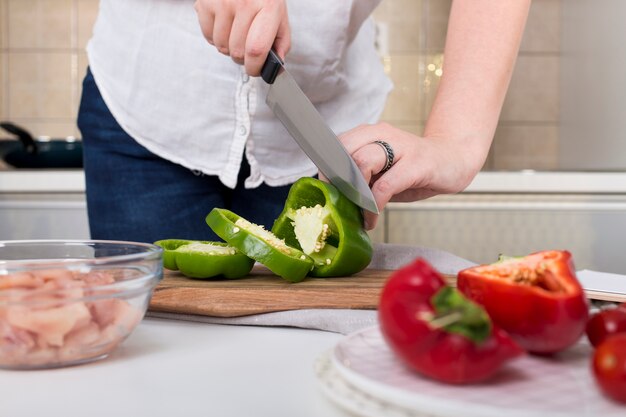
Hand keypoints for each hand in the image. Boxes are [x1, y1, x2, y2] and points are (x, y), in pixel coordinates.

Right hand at [194, 0, 289, 75]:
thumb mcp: (279, 15)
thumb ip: (281, 42)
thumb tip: (275, 68)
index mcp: (268, 7)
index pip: (256, 49)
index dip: (254, 67)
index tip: (255, 70)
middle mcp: (244, 3)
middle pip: (237, 51)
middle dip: (242, 58)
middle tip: (246, 48)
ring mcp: (223, 2)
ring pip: (221, 47)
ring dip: (228, 47)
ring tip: (235, 33)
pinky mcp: (206, 3)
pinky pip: (207, 36)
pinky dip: (215, 37)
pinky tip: (224, 25)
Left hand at [339, 122, 486, 229]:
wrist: (453, 160)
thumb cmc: (413, 169)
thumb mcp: (382, 170)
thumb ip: (360, 176)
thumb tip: (333, 195)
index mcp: (370, 132)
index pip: (337, 143)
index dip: (327, 168)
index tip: (327, 190)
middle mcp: (383, 133)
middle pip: (345, 150)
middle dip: (337, 180)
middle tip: (339, 203)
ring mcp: (402, 147)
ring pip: (363, 162)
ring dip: (354, 193)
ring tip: (357, 212)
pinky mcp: (418, 164)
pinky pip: (385, 186)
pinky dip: (373, 206)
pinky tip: (373, 219)